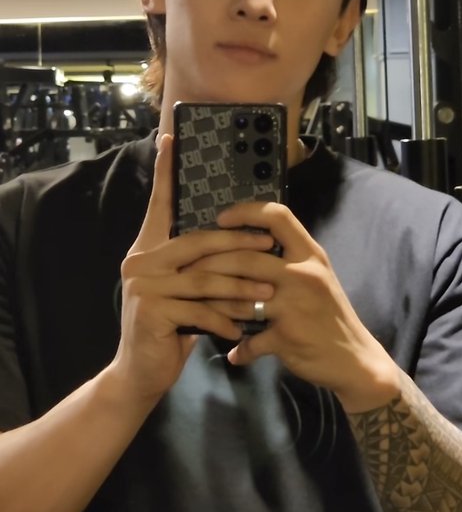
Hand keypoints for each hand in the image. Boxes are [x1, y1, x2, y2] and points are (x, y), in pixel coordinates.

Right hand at [110, 136, 274, 405]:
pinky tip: (239, 329)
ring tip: (268, 293)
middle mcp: (140, 260)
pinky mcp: (150, 312)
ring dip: (241, 286)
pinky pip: (200, 310)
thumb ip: (198, 266)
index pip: (159, 204)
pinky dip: (224, 319)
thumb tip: (237, 240)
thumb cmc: (171, 327)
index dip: (165, 171)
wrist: (141, 373)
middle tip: (270, 245)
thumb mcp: (185, 291)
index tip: (170, 138)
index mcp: (149, 248)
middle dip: (238, 242)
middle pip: (197, 241)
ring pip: (204, 277)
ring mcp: (142, 285)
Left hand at [188, 201, 399, 412]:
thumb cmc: (331, 315)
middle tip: (191, 267)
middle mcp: (304, 274)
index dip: (246, 212)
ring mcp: (295, 306)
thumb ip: (289, 262)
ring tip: (198, 304)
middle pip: (247, 257)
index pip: (278, 216)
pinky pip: (252, 340)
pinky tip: (233, 352)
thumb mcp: (317, 279)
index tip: (221, 219)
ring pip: (241, 295)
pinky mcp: (287, 337)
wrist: (355, 360)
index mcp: (310, 255)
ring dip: (214, 301)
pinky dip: (240, 348)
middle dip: (212, 262)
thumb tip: (249, 248)